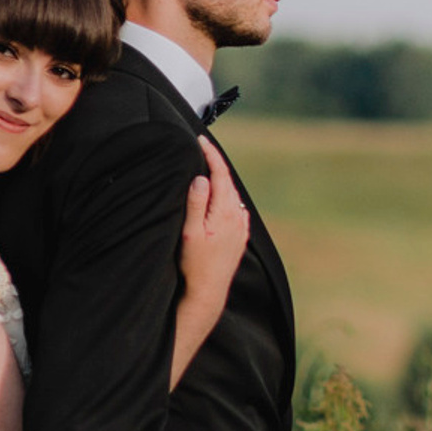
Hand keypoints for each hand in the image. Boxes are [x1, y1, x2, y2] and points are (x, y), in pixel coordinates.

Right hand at [179, 139, 248, 318]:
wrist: (209, 290)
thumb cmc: (195, 263)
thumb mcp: (190, 232)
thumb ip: (196, 204)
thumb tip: (202, 178)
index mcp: (225, 212)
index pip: (221, 175)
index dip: (211, 155)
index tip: (201, 140)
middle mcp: (238, 217)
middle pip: (228, 182)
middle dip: (215, 164)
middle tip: (201, 148)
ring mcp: (241, 226)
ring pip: (231, 195)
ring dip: (221, 180)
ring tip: (207, 166)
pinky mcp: (240, 235)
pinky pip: (234, 207)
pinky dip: (225, 195)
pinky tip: (218, 195)